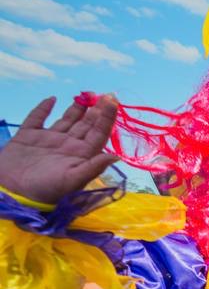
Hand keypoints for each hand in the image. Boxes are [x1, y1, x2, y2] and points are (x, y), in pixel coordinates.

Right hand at [0, 95, 119, 205]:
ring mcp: (48, 140)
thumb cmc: (45, 191)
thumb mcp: (72, 180)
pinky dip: (43, 108)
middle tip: (106, 95)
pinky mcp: (27, 137)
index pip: (99, 133)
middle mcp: (67, 146)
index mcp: (80, 155)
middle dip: (96, 110)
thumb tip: (117, 156)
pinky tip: (52, 99)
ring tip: (88, 95)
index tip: (113, 101)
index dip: (107, 117)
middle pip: (86, 124)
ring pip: (67, 120)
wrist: (11, 193)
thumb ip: (93, 167)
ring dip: (77, 108)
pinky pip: (37, 118)